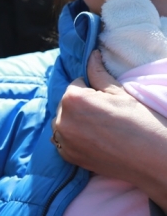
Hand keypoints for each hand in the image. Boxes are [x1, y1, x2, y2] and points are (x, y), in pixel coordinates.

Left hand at [53, 51, 166, 207]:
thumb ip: (98, 73)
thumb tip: (92, 55)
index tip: (107, 102)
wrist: (154, 159)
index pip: (76, 85)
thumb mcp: (120, 93)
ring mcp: (64, 141)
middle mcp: (62, 120)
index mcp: (73, 99)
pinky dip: (71, 138)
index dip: (92, 91)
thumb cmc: (141, 122)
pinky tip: (92, 140)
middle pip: (67, 104)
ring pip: (63, 121)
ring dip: (74, 121)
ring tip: (100, 129)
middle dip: (81, 106)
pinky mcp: (68, 157)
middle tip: (105, 117)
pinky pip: (61, 141)